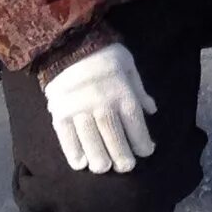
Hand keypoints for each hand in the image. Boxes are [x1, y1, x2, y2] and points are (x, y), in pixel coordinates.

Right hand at [41, 42, 154, 173]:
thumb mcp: (128, 65)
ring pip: (91, 139)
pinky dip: (73, 151)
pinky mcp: (60, 112)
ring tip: (104, 168)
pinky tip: (80, 164)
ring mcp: (79, 109)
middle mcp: (102, 103)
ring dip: (98, 157)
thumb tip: (152, 110)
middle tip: (126, 168)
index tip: (146, 152)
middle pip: (113, 134)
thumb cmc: (104, 54)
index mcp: (121, 92)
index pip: (134, 123)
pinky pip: (66, 136)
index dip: (142, 140)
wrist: (69, 42)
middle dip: (122, 155)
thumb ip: (139, 90)